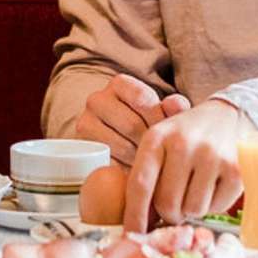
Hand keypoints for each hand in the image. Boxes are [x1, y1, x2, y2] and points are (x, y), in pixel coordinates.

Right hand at [75, 74, 189, 164]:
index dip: (159, 120)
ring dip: (140, 160)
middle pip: (132, 125)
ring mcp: (85, 123)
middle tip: (164, 157)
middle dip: (151, 144)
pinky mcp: (82, 148)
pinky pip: (108, 162)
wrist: (122, 143)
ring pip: (120, 146)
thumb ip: (176, 107)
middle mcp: (97, 99)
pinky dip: (125, 170)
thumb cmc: (149, 125)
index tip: (168, 135)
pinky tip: (135, 173)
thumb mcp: (165, 114)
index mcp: (119, 84)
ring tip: (152, 166)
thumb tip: (173, 104)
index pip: (143, 99)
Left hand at [123, 99, 243, 231]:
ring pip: (193, 210)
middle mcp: (183, 144)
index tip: (132, 235)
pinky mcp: (236, 168)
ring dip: (193, 209)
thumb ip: (148, 176)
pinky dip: (215, 205)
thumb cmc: (188, 137)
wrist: (230, 115)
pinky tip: (215, 185)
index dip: (134, 215)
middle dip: (170, 214)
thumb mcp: (162, 144)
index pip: (140, 184)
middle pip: (167, 203)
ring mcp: (211, 155)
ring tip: (197, 189)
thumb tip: (139, 223)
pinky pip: (218, 207)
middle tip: (176, 205)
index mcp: (157, 137)